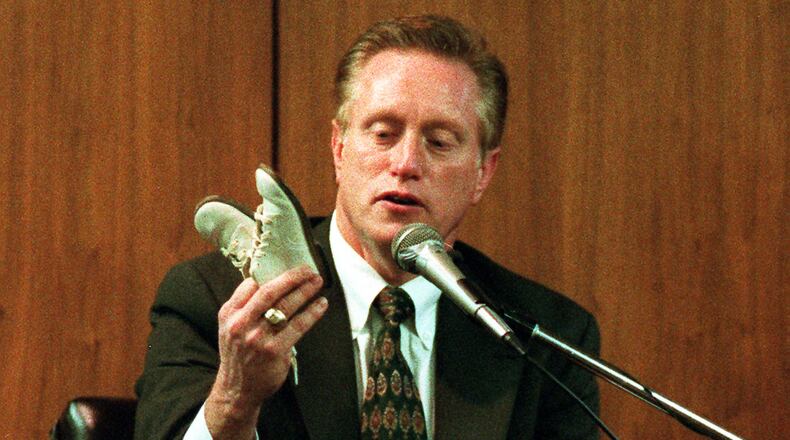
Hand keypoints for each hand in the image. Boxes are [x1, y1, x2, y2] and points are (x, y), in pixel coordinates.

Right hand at [205, 266, 326, 438]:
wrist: (237, 389)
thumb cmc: (238, 353)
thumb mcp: (229, 327)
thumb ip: (244, 306)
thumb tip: (267, 281)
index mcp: (229, 314)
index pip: (250, 285)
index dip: (270, 272)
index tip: (286, 265)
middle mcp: (242, 323)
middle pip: (270, 292)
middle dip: (291, 277)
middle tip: (307, 269)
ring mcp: (258, 338)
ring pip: (286, 306)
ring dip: (305, 291)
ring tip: (317, 282)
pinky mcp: (275, 350)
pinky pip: (298, 326)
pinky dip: (312, 313)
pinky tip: (321, 305)